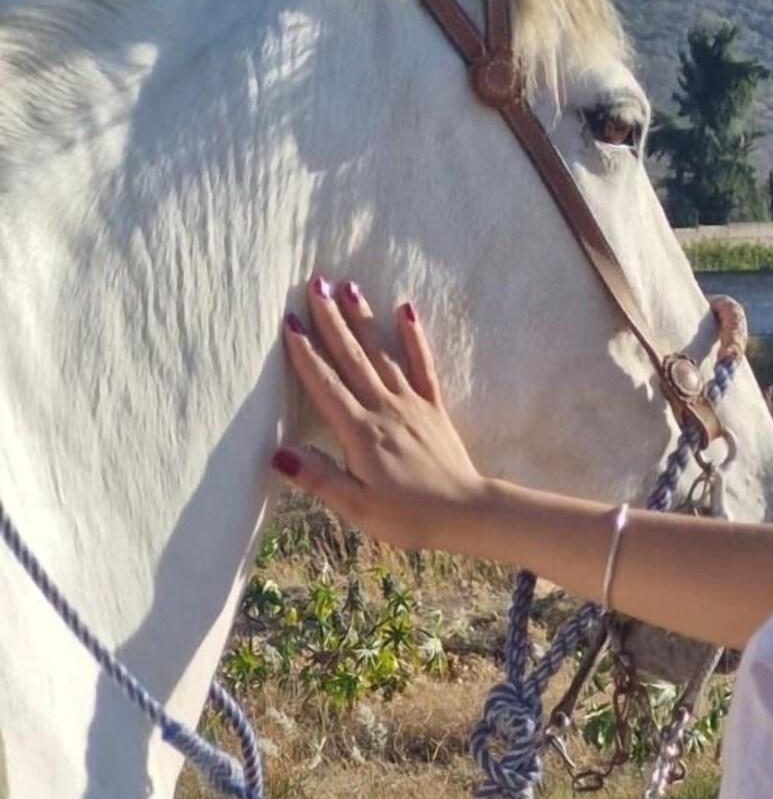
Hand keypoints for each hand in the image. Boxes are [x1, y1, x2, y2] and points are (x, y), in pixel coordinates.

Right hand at [271, 276, 488, 550]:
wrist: (467, 512)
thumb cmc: (409, 515)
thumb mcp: (357, 506)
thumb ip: (319, 477)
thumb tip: (278, 453)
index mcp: (360, 432)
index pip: (325, 385)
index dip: (305, 353)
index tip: (289, 321)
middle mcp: (385, 408)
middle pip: (352, 357)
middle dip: (331, 319)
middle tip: (316, 283)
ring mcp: (411, 404)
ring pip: (382, 352)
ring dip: (363, 318)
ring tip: (349, 286)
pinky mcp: (433, 407)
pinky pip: (422, 364)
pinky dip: (413, 336)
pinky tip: (406, 310)